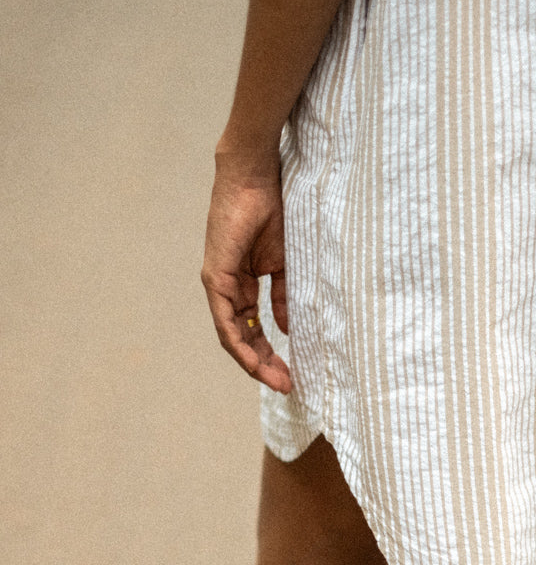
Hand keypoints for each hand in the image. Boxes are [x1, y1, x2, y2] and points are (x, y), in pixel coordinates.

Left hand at [201, 147, 291, 393]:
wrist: (256, 179)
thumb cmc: (271, 211)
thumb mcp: (283, 264)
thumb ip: (282, 297)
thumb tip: (286, 328)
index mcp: (244, 285)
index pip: (254, 330)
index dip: (271, 354)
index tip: (291, 374)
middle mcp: (228, 289)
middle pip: (243, 339)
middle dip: (265, 365)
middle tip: (286, 385)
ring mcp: (218, 284)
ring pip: (231, 336)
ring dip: (253, 362)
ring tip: (275, 380)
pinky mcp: (215, 276)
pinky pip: (224, 320)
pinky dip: (238, 343)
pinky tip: (253, 361)